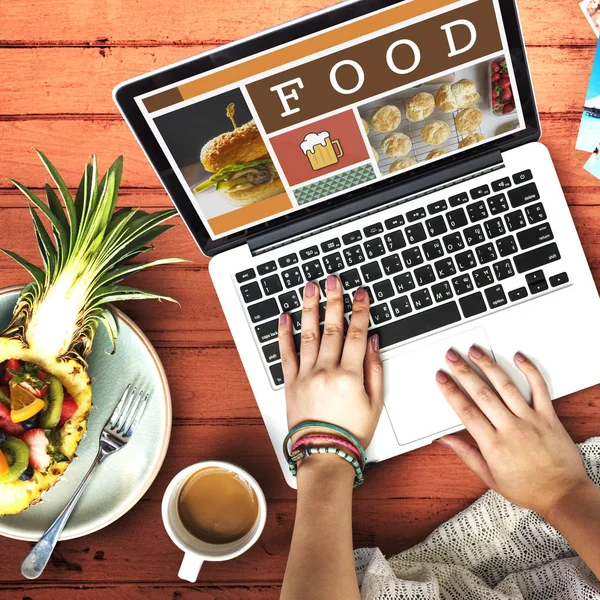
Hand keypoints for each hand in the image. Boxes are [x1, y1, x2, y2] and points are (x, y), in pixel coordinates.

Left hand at [278, 276, 383, 448]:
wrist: (324, 454)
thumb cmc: (351, 433)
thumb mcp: (374, 403)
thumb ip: (374, 369)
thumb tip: (372, 341)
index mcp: (350, 375)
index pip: (357, 334)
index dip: (360, 311)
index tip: (360, 294)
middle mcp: (326, 371)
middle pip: (332, 328)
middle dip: (334, 300)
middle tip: (332, 280)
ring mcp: (306, 375)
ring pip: (308, 335)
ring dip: (309, 309)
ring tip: (309, 288)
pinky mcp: (290, 383)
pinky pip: (285, 354)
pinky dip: (284, 334)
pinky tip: (284, 317)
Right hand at [436, 347, 590, 517]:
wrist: (564, 496)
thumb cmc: (528, 489)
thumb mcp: (490, 477)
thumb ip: (466, 454)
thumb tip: (445, 441)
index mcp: (493, 445)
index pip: (466, 411)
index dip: (451, 391)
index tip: (441, 378)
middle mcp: (511, 429)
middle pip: (482, 393)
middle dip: (464, 372)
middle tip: (452, 357)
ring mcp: (531, 420)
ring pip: (506, 387)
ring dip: (488, 366)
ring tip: (476, 351)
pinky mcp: (549, 417)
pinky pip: (539, 389)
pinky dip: (529, 371)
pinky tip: (518, 358)